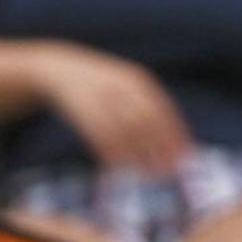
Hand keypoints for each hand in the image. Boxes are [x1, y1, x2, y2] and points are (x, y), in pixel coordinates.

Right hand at [34, 44, 192, 173]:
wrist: (55, 67)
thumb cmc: (98, 85)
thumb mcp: (124, 86)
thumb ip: (147, 108)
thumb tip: (175, 140)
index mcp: (135, 81)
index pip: (162, 110)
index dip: (175, 135)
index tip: (185, 156)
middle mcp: (119, 86)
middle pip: (145, 121)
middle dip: (159, 148)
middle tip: (169, 171)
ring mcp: (98, 95)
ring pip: (123, 129)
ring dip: (137, 154)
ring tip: (149, 174)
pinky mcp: (78, 107)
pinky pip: (98, 133)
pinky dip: (111, 151)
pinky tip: (119, 166)